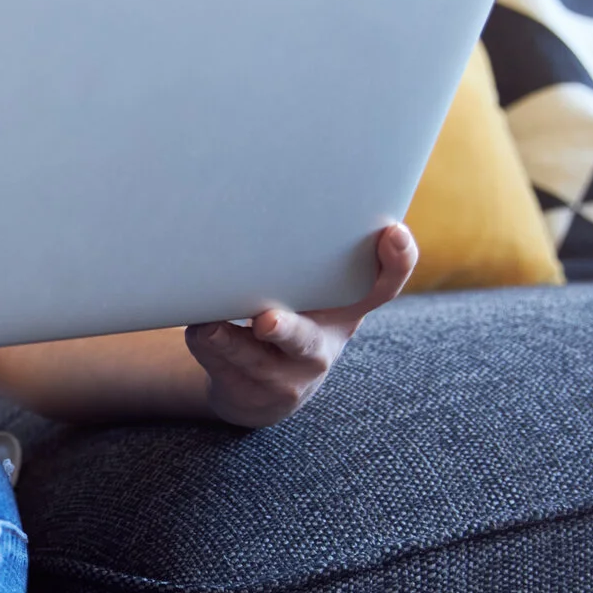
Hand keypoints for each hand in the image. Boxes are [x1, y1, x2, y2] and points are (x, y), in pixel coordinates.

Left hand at [183, 224, 417, 427]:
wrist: (262, 386)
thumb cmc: (290, 314)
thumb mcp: (311, 292)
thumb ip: (305, 257)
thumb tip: (256, 201)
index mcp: (345, 310)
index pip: (384, 285)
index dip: (397, 261)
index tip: (392, 233)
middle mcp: (321, 346)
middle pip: (307, 339)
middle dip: (287, 329)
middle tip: (266, 321)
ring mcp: (286, 375)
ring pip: (254, 361)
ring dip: (229, 343)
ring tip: (208, 327)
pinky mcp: (251, 391)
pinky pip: (223, 366)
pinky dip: (205, 344)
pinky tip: (196, 328)